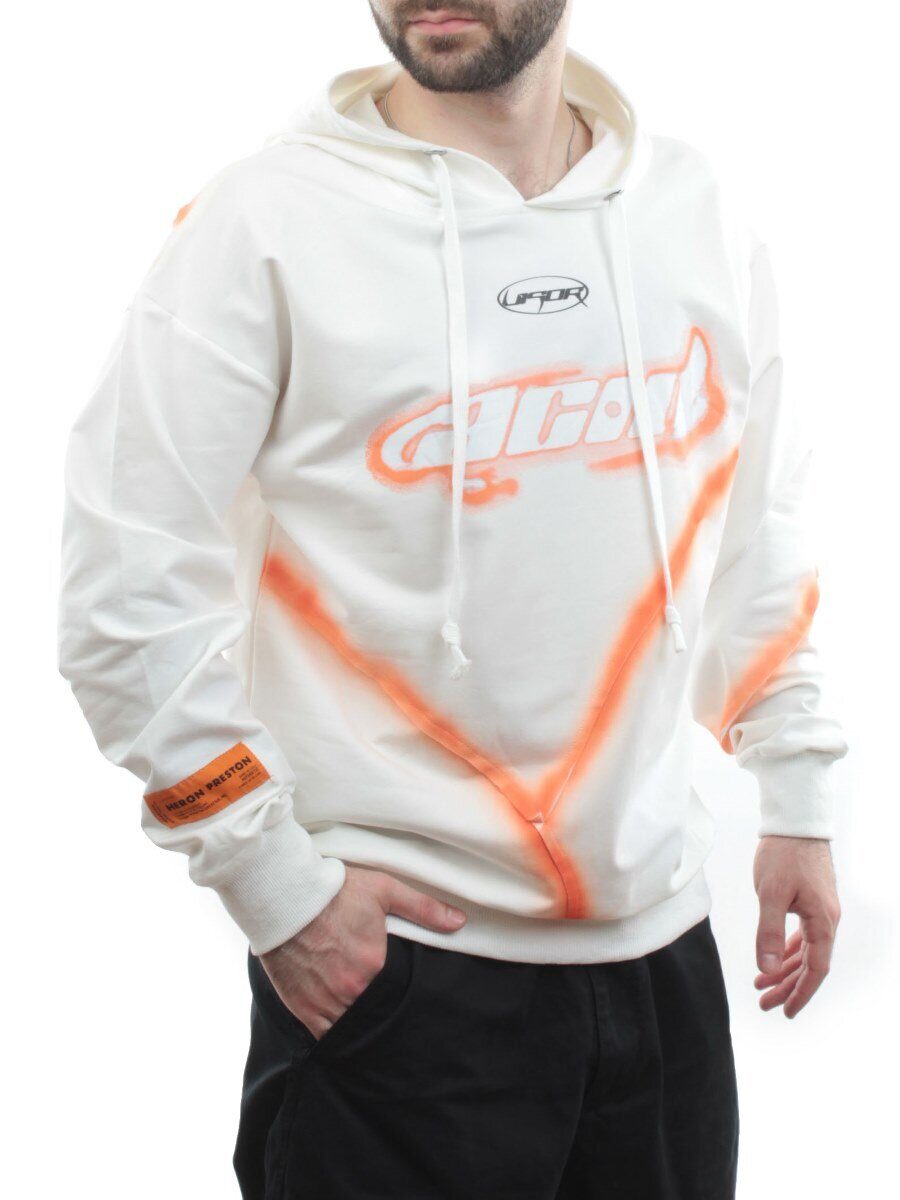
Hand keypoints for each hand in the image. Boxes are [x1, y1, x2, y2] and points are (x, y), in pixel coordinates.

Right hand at [259, 864, 466, 1039]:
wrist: (285, 896)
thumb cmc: (335, 891)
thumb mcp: (384, 891)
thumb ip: (423, 908)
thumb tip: (460, 922)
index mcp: (375, 965)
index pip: (401, 994)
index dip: (405, 999)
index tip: (410, 1001)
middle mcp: (352, 989)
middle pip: (376, 1014)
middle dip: (385, 1015)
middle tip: (391, 1015)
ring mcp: (325, 1002)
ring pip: (352, 1029)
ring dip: (361, 1027)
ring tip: (370, 1024)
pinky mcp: (303, 1008)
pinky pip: (324, 1036)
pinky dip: (335, 1036)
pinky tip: (345, 1033)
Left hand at [752, 835, 840, 1018]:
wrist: (796, 823)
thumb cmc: (784, 854)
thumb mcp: (771, 894)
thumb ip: (768, 932)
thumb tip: (766, 967)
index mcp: (822, 921)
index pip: (816, 969)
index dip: (801, 992)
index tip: (786, 1012)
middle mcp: (827, 920)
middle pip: (810, 964)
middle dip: (788, 986)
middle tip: (765, 1004)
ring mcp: (820, 911)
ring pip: (805, 951)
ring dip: (784, 969)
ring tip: (762, 986)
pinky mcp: (811, 902)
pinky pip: (802, 935)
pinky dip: (786, 949)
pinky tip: (773, 959)